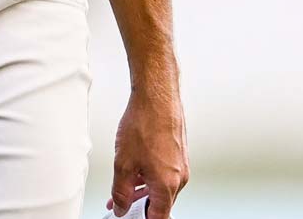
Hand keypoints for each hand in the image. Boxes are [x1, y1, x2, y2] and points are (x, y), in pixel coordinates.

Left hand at [106, 84, 187, 217]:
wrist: (157, 96)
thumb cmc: (145, 124)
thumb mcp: (123, 164)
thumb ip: (121, 192)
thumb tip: (121, 207)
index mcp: (168, 184)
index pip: (158, 218)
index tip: (130, 217)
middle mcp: (180, 177)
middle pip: (161, 204)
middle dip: (139, 206)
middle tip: (120, 204)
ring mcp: (182, 164)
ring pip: (163, 188)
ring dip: (144, 191)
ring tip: (124, 186)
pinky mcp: (180, 153)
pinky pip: (166, 173)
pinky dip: (151, 176)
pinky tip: (136, 170)